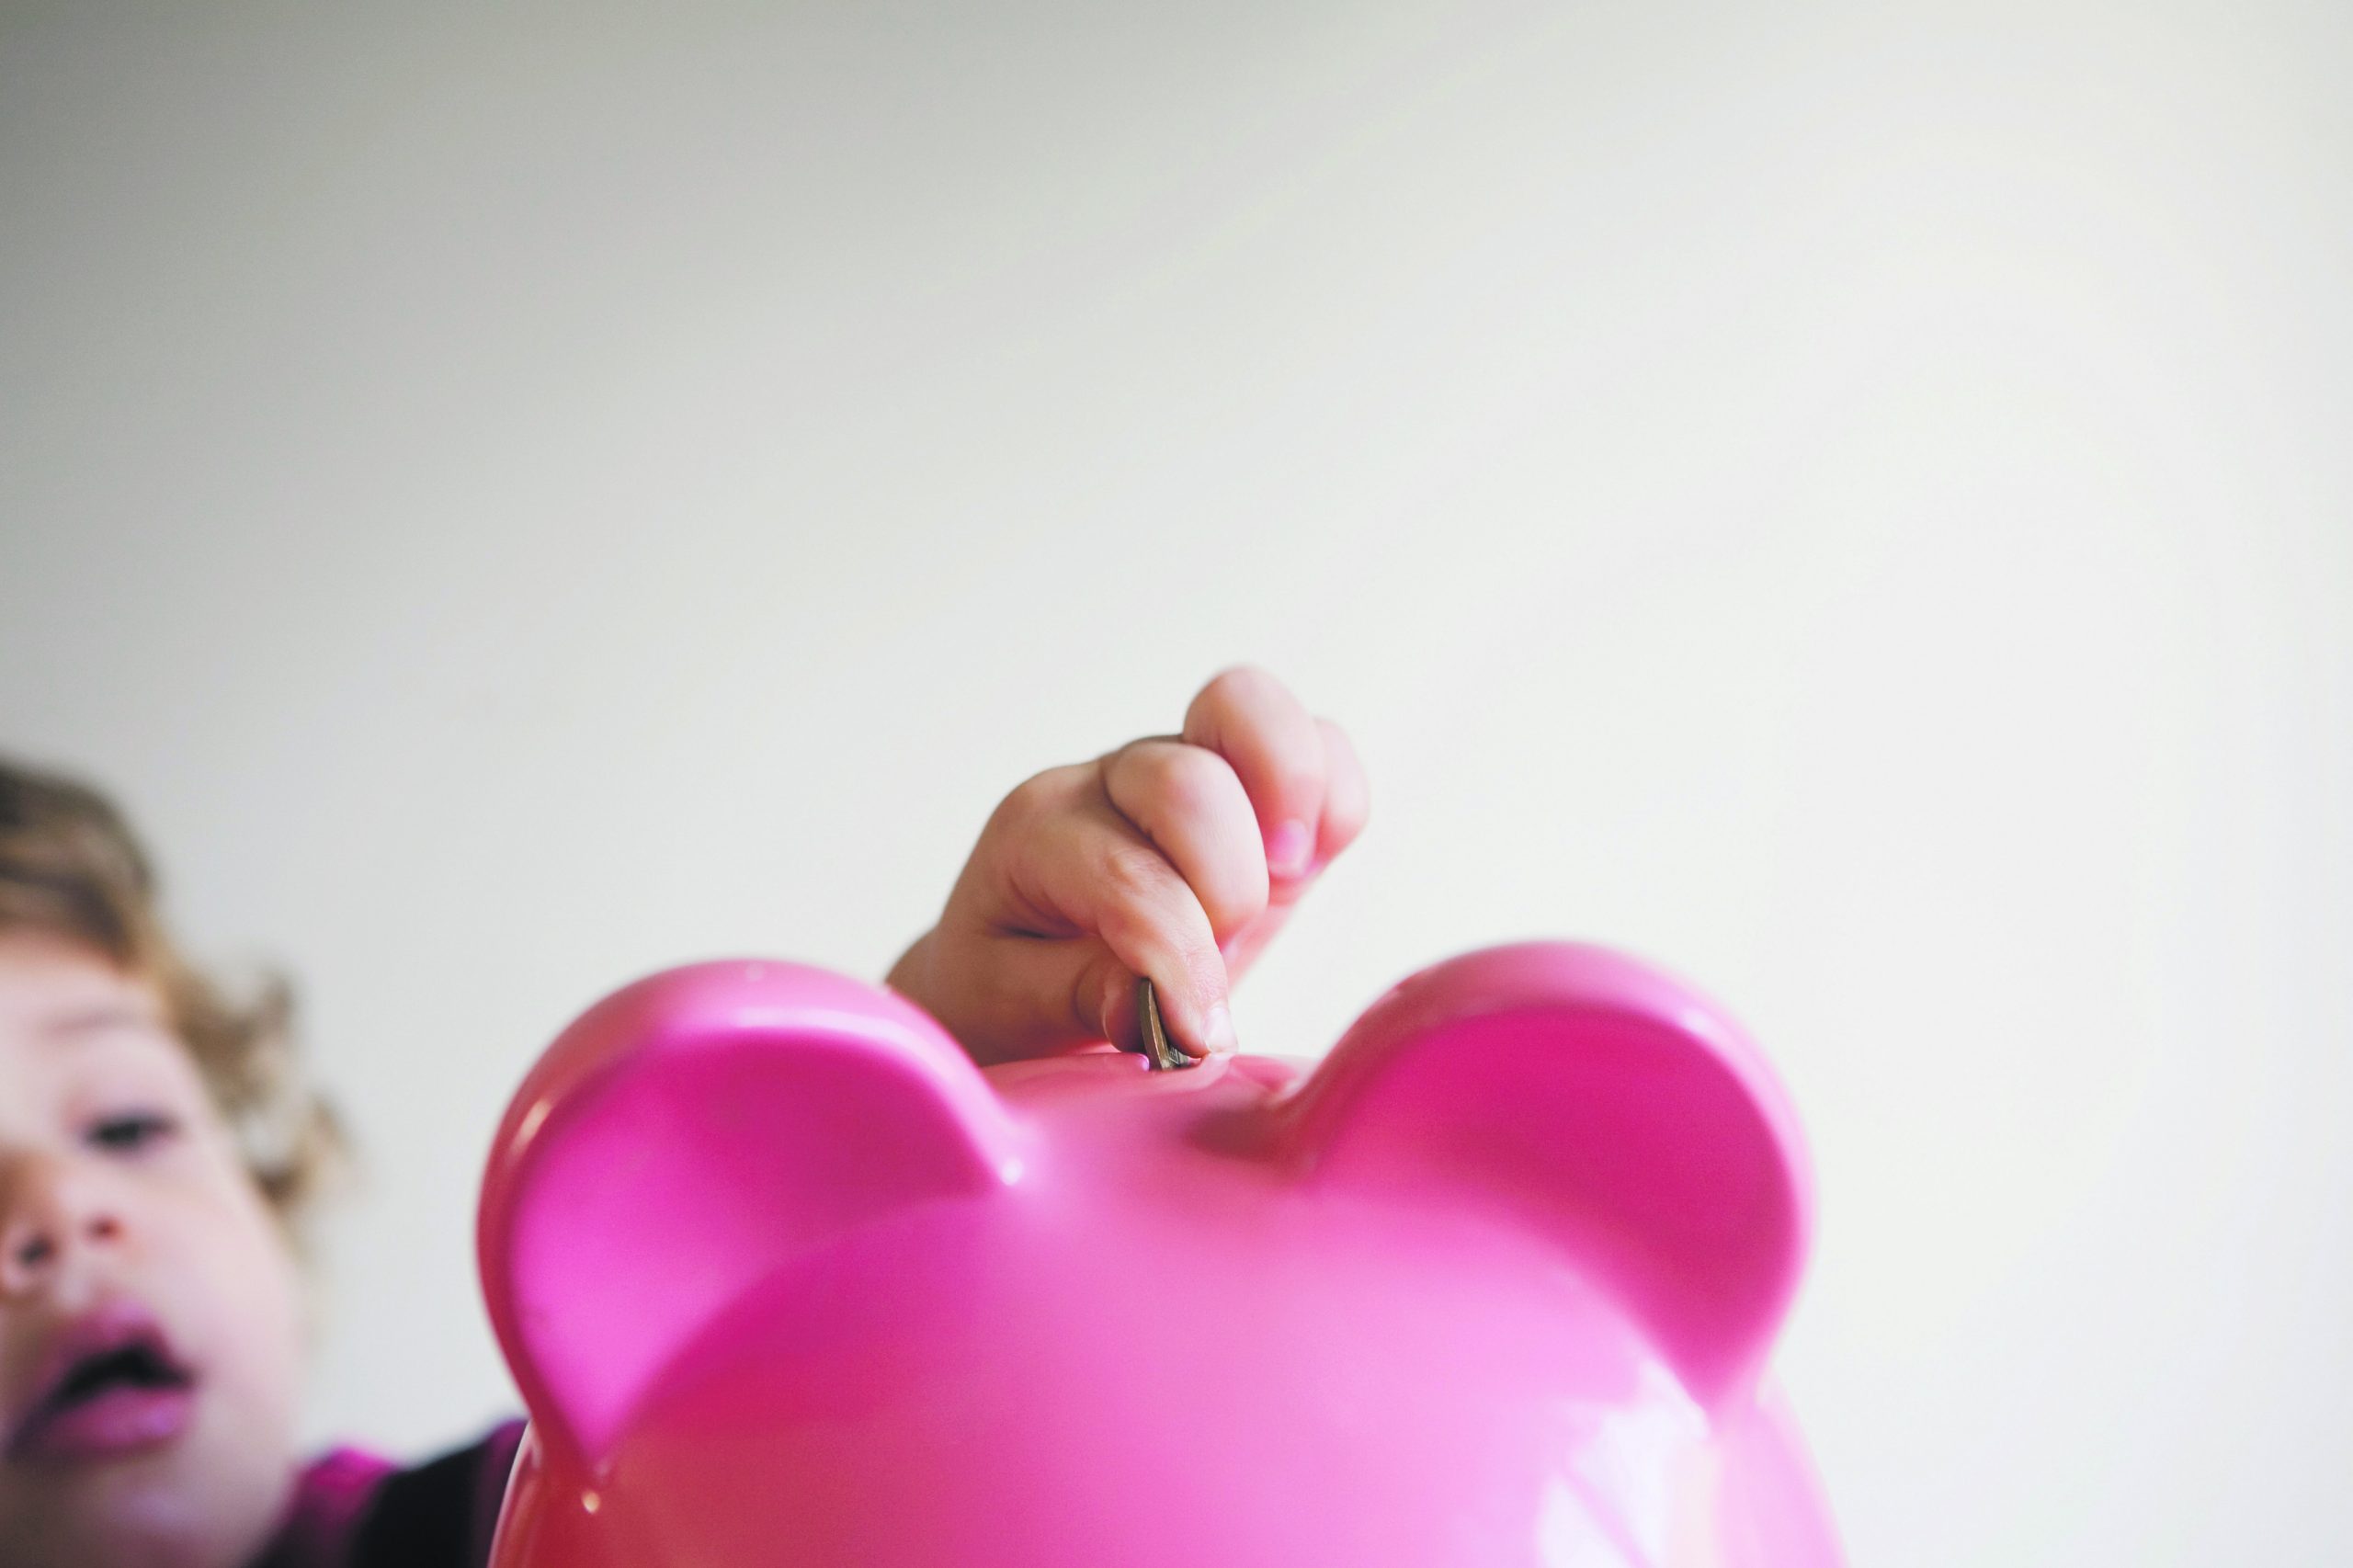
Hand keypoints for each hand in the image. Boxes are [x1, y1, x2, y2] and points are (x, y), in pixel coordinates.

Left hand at [886, 666, 1368, 1066]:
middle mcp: (1109, 778)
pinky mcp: (1255, 778)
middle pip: (1189, 782)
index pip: (1127, 877)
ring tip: (1285, 877)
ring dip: (1287, 799)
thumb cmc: (1015, 985)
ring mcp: (1184, 761)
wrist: (1023, 964)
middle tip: (1222, 955)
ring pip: (1246, 708)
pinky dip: (1333, 793)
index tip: (1201, 1038)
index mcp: (1037, 831)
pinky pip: (1317, 740)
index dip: (1181, 963)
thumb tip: (1153, 1006)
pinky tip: (1309, 863)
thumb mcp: (1016, 1008)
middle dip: (1227, 889)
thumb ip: (1081, 998)